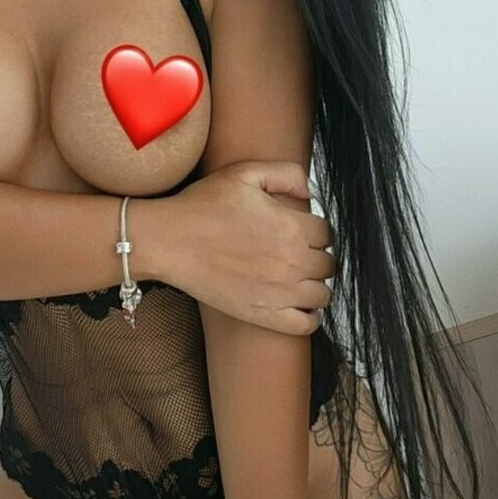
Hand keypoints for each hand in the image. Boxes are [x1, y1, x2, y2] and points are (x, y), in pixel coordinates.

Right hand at [148, 159, 334, 334]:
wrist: (169, 241)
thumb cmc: (202, 205)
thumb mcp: (245, 173)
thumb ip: (287, 174)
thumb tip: (311, 193)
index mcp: (292, 227)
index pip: (326, 233)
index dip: (315, 229)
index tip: (300, 229)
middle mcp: (293, 262)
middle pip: (328, 264)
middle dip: (317, 256)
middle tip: (297, 251)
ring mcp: (280, 293)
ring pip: (322, 295)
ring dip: (315, 284)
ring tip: (298, 277)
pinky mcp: (263, 315)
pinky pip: (305, 325)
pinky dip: (310, 317)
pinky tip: (300, 305)